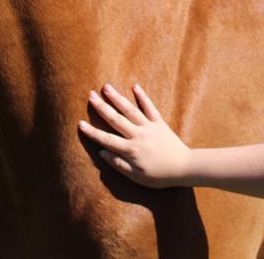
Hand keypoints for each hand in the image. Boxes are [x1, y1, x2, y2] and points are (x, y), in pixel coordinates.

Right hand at [78, 83, 192, 187]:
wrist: (184, 168)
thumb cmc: (159, 175)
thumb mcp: (137, 176)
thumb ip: (118, 164)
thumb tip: (102, 153)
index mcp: (130, 150)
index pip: (107, 139)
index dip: (92, 132)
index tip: (80, 123)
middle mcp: (137, 135)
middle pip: (116, 119)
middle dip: (102, 107)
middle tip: (90, 96)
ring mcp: (149, 127)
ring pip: (130, 110)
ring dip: (117, 98)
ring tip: (106, 87)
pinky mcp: (159, 123)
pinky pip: (150, 108)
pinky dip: (143, 97)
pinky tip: (135, 86)